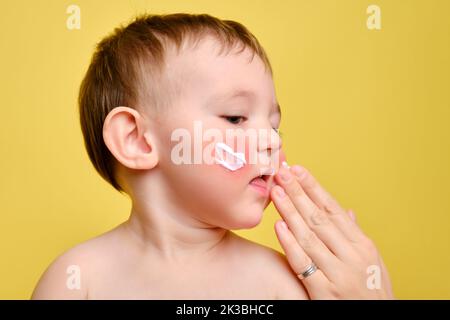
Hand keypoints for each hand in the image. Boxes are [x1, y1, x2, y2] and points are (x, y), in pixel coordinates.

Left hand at [271, 162, 393, 298]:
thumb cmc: (372, 293)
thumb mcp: (373, 264)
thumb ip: (356, 236)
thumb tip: (347, 211)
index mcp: (363, 246)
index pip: (334, 210)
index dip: (314, 188)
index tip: (298, 170)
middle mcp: (353, 256)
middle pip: (319, 218)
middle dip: (298, 193)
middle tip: (281, 173)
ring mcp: (339, 274)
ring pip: (309, 236)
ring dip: (290, 211)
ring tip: (275, 191)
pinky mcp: (325, 292)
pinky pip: (304, 264)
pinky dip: (290, 244)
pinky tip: (279, 226)